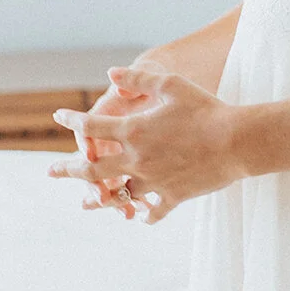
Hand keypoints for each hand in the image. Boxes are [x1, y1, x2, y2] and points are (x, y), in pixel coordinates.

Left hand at [51, 66, 244, 222]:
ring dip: (102, 200)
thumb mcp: (172, 85)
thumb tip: (110, 73)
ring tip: (89, 203)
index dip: (72, 120)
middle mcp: (138, 159)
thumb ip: (138, 79)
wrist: (238, 141)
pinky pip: (154, 211)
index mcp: (134, 131)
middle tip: (52, 171)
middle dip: (68, 170)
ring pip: (119, 196)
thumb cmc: (206, 108)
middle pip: (92, 171)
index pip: (91, 127)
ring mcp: (155, 181)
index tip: (58, 117)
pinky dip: (145, 215)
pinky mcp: (174, 196)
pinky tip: (141, 217)